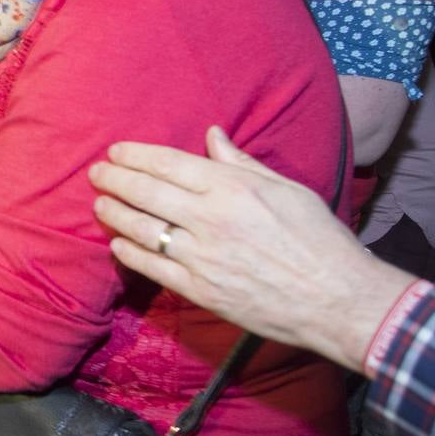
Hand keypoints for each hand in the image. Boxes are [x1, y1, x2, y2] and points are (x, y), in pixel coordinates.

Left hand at [89, 126, 412, 373]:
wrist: (338, 300)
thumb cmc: (319, 239)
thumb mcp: (286, 189)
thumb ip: (241, 163)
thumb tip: (212, 135)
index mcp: (231, 188)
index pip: (166, 164)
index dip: (134, 155)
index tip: (115, 152)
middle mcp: (210, 219)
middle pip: (145, 192)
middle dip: (113, 180)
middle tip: (95, 174)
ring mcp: (201, 257)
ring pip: (140, 229)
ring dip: (113, 214)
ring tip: (100, 204)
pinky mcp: (200, 291)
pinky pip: (152, 268)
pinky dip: (129, 253)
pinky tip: (118, 244)